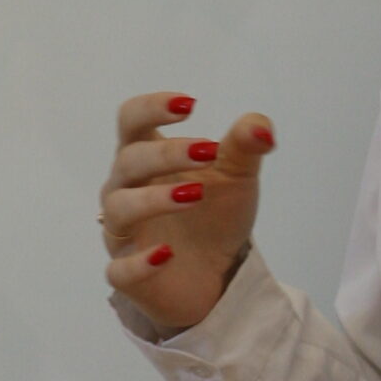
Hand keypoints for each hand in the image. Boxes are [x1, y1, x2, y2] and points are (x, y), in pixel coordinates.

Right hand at [100, 92, 275, 335]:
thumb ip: (246, 145)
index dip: (151, 107)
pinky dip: (140, 262)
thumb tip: (261, 126)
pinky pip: (119, 270)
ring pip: (119, 209)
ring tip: (195, 195)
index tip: (189, 104)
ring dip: (154, 199)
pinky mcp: (126, 276)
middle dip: (166, 154)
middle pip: (128, 161)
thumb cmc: (215, 214)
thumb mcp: (237, 176)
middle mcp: (126, 190)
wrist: (219, 273)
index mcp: (147, 158)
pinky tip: (167, 254)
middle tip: (208, 151)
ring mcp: (123, 234)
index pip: (131, 120)